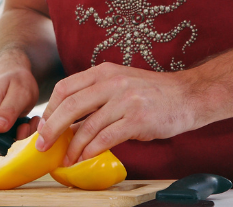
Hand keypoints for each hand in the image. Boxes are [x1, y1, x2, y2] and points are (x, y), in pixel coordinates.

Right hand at [0, 53, 42, 140]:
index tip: (0, 148)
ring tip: (30, 123)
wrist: (16, 70)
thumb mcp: (19, 91)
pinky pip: (7, 137)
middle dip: (5, 143)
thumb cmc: (16, 77)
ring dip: (17, 137)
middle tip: (23, 130)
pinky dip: (21, 133)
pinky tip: (30, 121)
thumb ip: (8, 110)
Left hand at [35, 63, 204, 164]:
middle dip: (51, 129)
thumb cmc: (153, 93)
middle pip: (70, 106)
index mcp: (104, 72)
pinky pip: (106, 138)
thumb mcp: (121, 85)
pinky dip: (91, 150)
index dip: (50, 109)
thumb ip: (96, 98)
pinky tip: (85, 158)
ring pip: (87, 125)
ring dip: (72, 147)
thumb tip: (69, 124)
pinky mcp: (138, 119)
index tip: (44, 126)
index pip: (65, 88)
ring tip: (66, 159)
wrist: (189, 95)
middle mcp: (112, 82)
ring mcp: (125, 100)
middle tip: (43, 145)